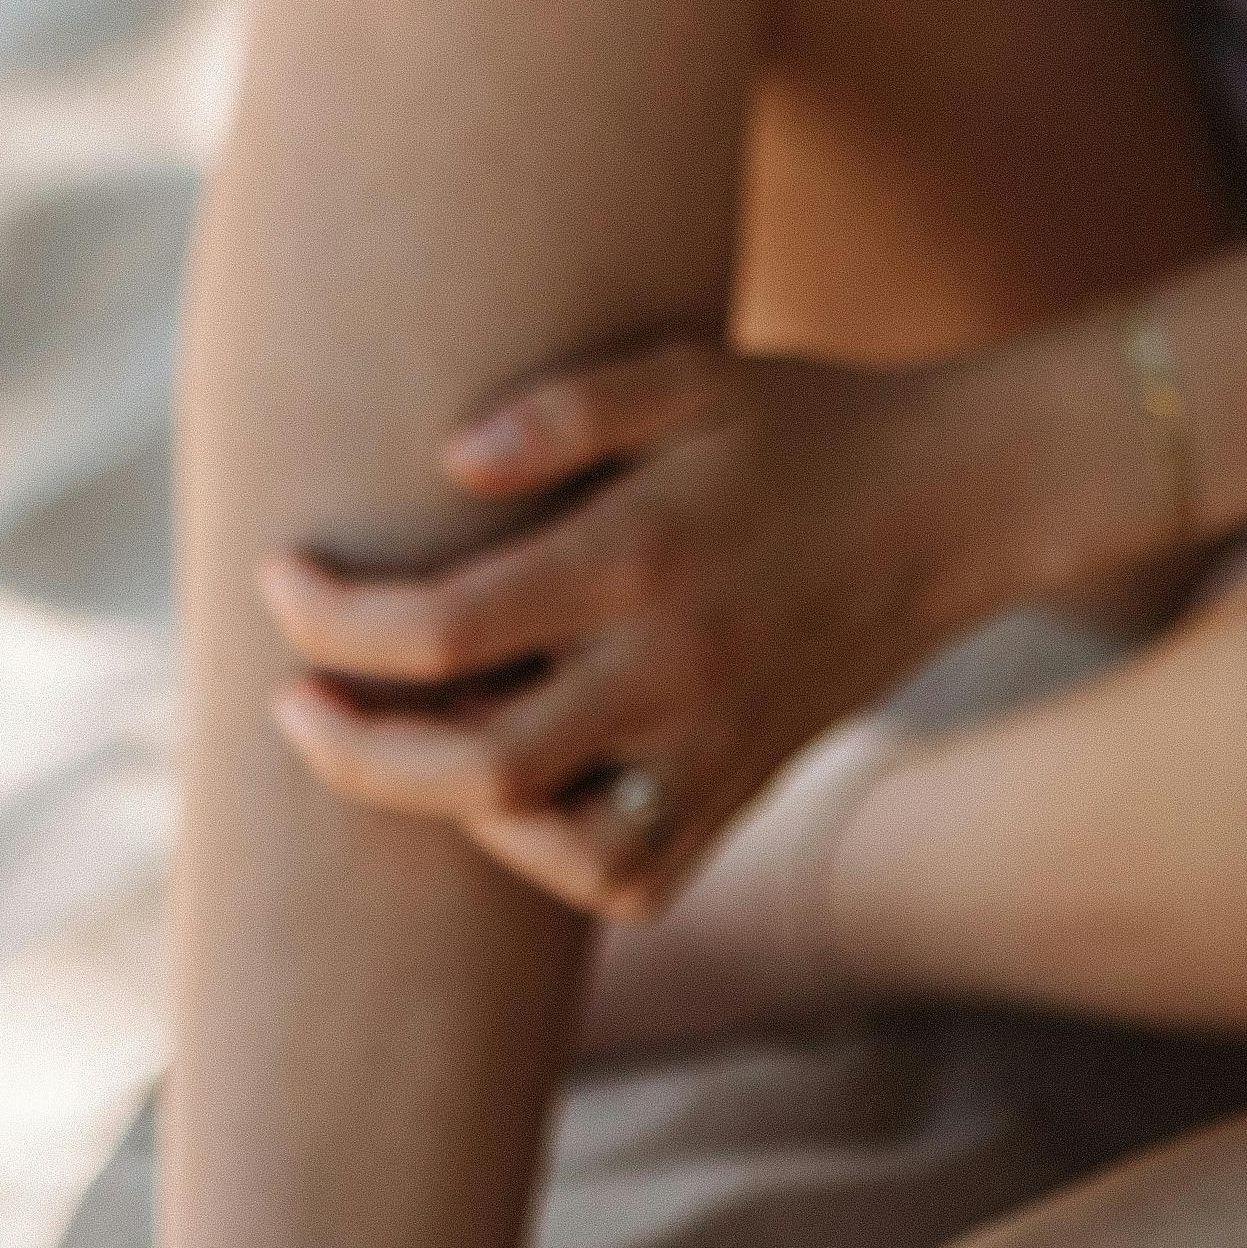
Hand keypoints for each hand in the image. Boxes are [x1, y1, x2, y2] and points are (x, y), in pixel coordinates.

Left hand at [246, 335, 1021, 923]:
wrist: (963, 500)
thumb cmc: (810, 422)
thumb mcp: (695, 372)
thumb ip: (567, 409)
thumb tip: (446, 468)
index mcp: (641, 558)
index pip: (443, 625)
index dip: (335, 618)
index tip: (283, 581)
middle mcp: (672, 669)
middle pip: (472, 765)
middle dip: (351, 750)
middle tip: (292, 705)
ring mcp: (714, 743)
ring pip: (553, 851)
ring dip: (456, 816)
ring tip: (408, 747)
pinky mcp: (745, 783)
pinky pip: (634, 875)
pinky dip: (558, 863)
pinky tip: (520, 796)